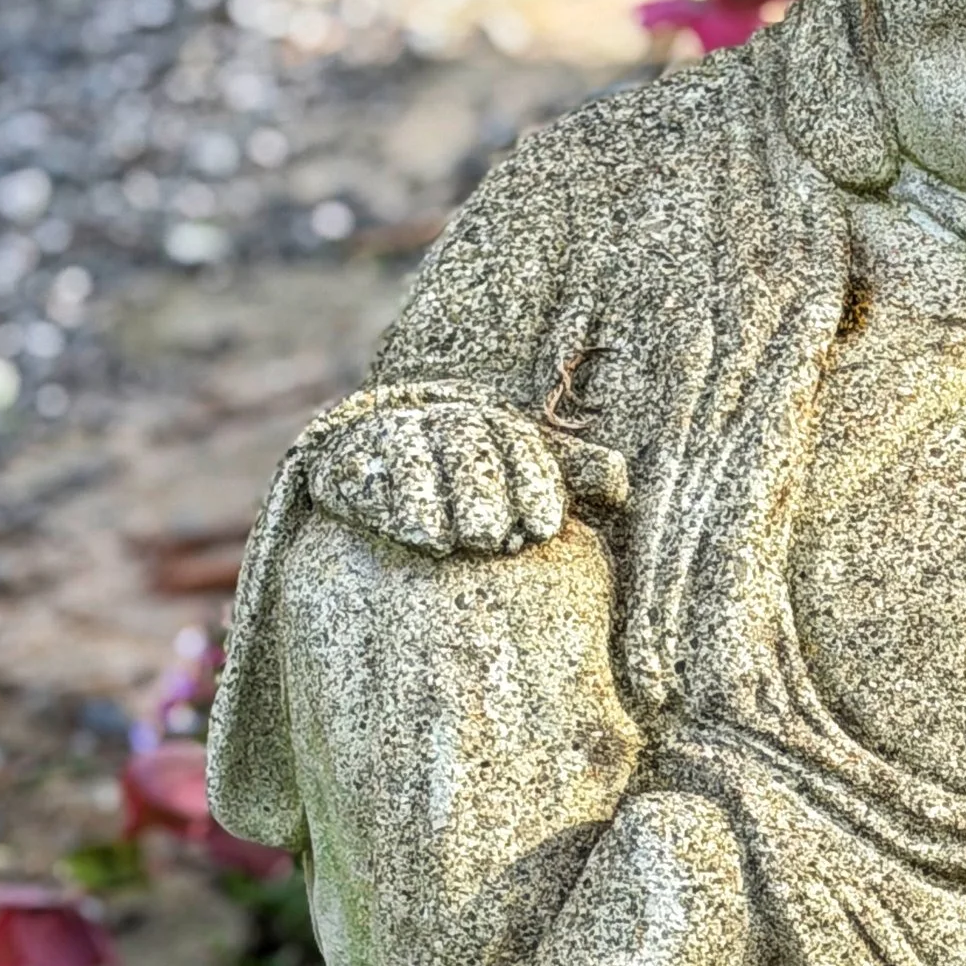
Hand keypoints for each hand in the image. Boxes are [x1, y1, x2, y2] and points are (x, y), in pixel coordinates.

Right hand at [308, 397, 624, 557]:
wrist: (388, 463)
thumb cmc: (478, 480)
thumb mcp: (527, 472)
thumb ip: (571, 471)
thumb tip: (618, 481)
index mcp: (496, 423)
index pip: (518, 442)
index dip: (533, 481)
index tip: (544, 527)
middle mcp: (445, 422)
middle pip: (466, 445)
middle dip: (483, 492)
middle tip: (494, 539)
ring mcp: (395, 436)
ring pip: (414, 455)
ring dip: (434, 497)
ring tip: (451, 543)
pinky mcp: (347, 461)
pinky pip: (365, 475)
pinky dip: (390, 504)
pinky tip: (416, 537)